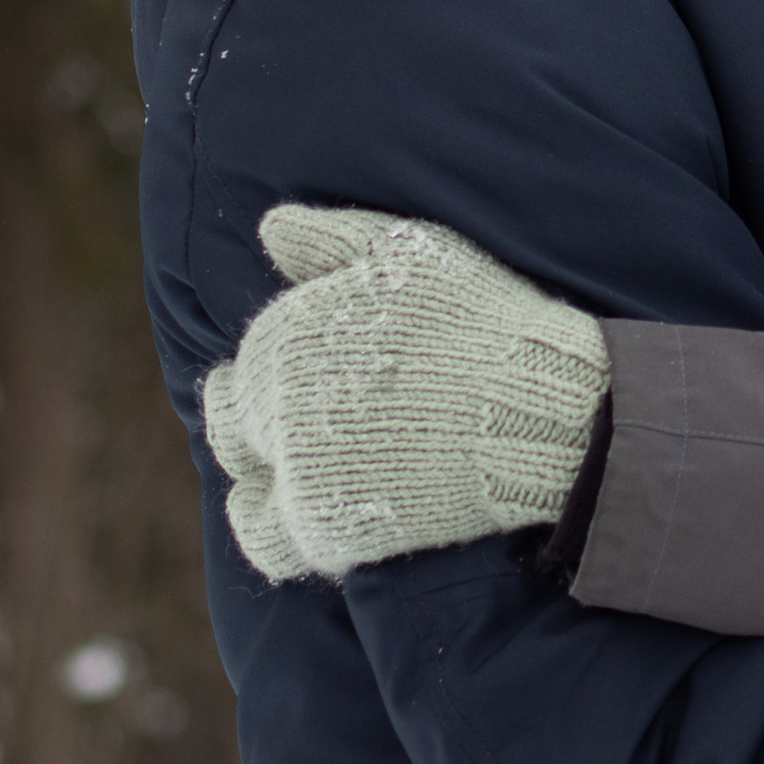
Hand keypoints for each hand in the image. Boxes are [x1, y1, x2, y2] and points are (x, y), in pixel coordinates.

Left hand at [201, 205, 610, 582]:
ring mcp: (294, 470)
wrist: (530, 406)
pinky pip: (262, 538)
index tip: (294, 373)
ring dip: (255, 466)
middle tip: (302, 415)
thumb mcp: (408, 251)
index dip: (265, 367)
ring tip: (293, 460)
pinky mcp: (321, 526)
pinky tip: (292, 507)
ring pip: (241, 474)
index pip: (248, 358)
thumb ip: (330, 236)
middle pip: (233, 416)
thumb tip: (269, 225)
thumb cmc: (479, 319)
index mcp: (286, 335)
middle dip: (252, 413)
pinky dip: (266, 523)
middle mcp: (274, 403)